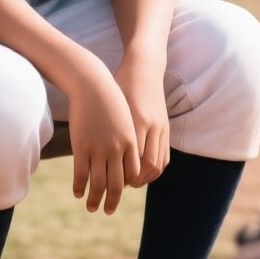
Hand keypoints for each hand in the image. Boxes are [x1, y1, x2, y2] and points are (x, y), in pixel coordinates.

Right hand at [65, 61, 141, 215]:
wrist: (92, 83)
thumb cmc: (110, 98)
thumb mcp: (126, 118)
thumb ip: (129, 137)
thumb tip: (127, 154)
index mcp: (131, 142)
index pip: (133, 175)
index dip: (127, 186)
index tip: (120, 191)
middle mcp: (117, 149)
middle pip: (117, 184)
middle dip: (112, 201)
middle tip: (108, 211)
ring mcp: (99, 149)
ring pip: (98, 183)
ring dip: (94, 199)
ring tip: (91, 207)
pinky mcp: (82, 146)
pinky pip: (81, 173)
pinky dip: (79, 186)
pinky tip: (77, 193)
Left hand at [115, 52, 170, 185]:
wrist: (143, 68)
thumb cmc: (120, 86)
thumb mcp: (111, 107)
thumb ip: (106, 130)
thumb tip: (93, 156)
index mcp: (134, 121)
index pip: (129, 159)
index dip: (120, 176)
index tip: (106, 184)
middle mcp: (149, 127)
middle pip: (144, 167)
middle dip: (132, 183)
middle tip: (118, 190)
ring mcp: (160, 128)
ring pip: (156, 164)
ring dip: (145, 179)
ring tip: (131, 185)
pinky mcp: (166, 127)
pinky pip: (164, 157)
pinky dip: (155, 170)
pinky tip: (143, 174)